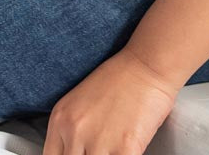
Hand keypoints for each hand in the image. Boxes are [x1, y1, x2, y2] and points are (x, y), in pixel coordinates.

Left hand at [41, 46, 180, 154]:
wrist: (148, 63)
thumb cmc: (120, 78)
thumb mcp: (80, 100)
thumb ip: (71, 129)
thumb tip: (75, 152)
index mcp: (60, 119)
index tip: (79, 154)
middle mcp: (74, 131)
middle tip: (99, 150)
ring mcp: (98, 142)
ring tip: (111, 150)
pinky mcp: (124, 149)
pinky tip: (127, 151)